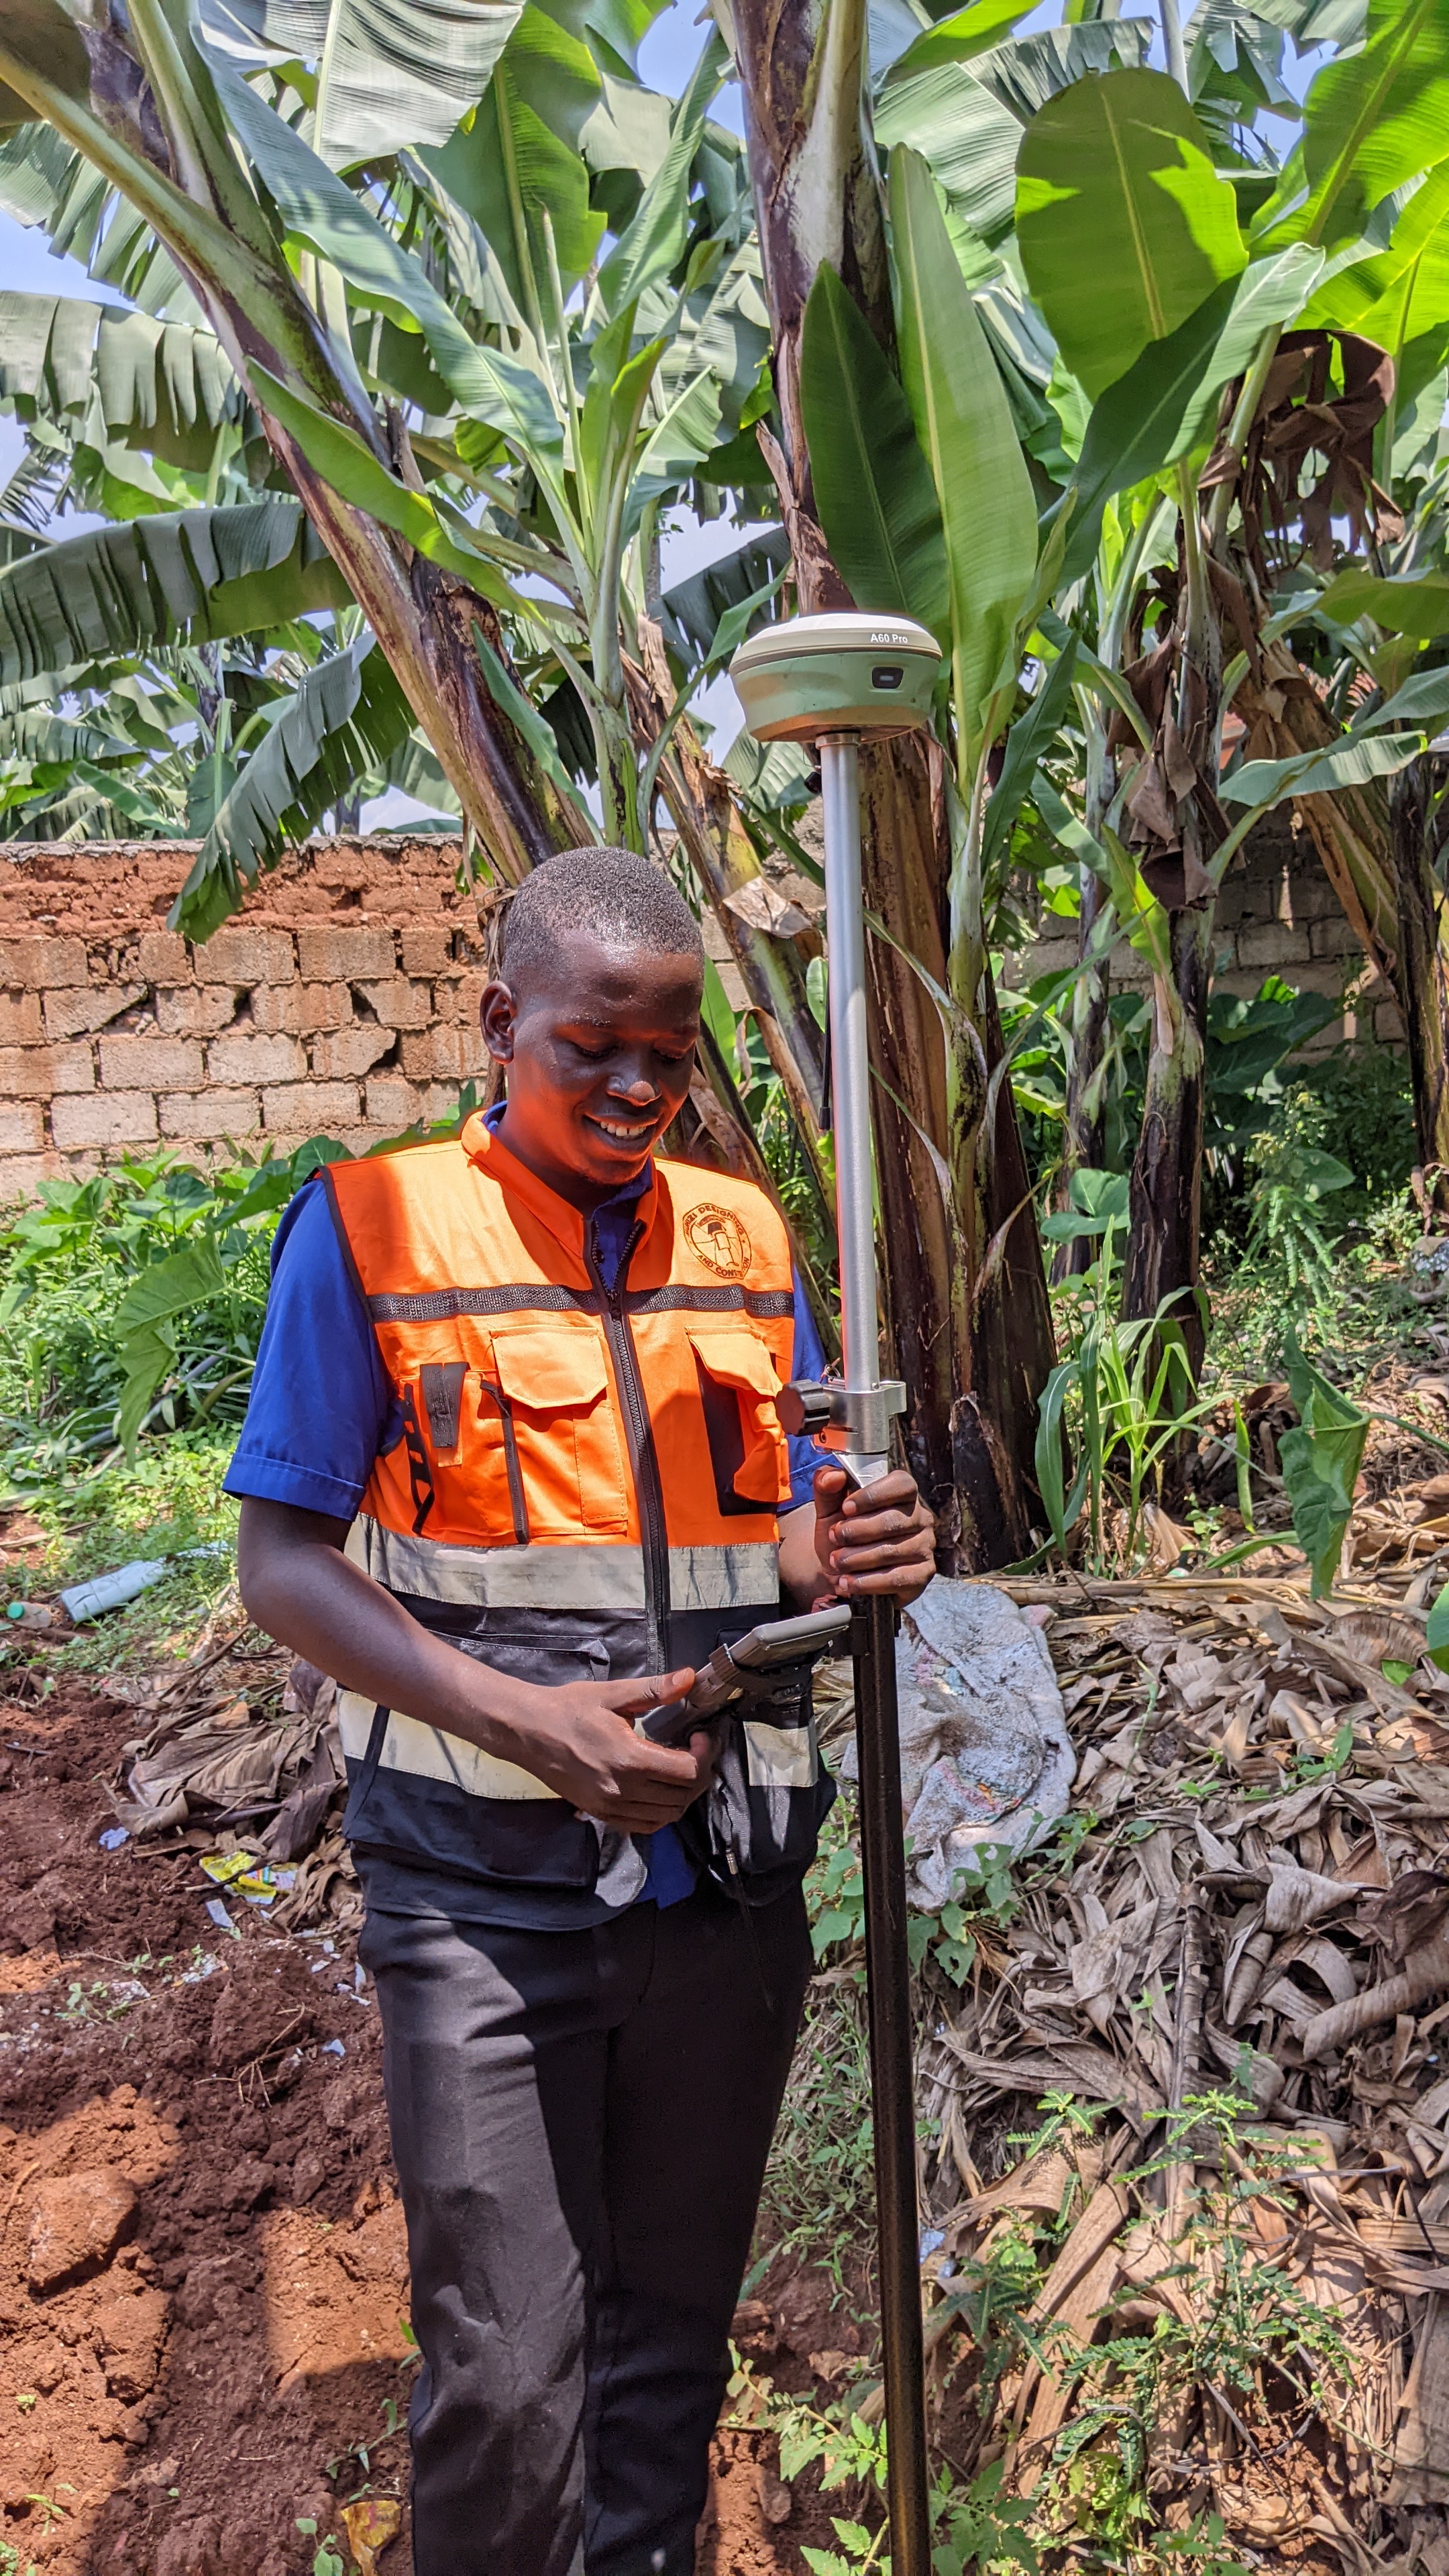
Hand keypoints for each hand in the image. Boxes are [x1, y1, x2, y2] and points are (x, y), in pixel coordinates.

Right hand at [494, 1667, 715, 1832]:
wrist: (527, 1731)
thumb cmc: (567, 1710)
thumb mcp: (612, 1694)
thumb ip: (655, 1690)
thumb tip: (689, 1678)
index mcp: (629, 1759)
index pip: (687, 1772)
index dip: (705, 1755)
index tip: (701, 1736)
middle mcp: (622, 1790)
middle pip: (682, 1796)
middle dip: (699, 1773)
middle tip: (697, 1750)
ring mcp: (610, 1806)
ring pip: (667, 1815)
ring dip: (683, 1795)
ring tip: (681, 1769)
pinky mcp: (600, 1813)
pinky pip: (643, 1825)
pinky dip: (661, 1813)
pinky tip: (661, 1791)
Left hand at [812, 1465, 935, 1605]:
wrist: (844, 1570)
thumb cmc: (843, 1533)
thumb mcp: (830, 1508)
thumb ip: (826, 1487)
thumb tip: (830, 1476)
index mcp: (904, 1494)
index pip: (902, 1485)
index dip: (873, 1495)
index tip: (845, 1508)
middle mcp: (921, 1517)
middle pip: (893, 1521)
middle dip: (856, 1531)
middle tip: (834, 1538)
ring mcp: (925, 1546)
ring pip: (891, 1551)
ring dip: (857, 1558)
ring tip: (835, 1562)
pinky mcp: (923, 1574)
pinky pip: (897, 1579)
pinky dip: (867, 1582)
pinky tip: (848, 1582)